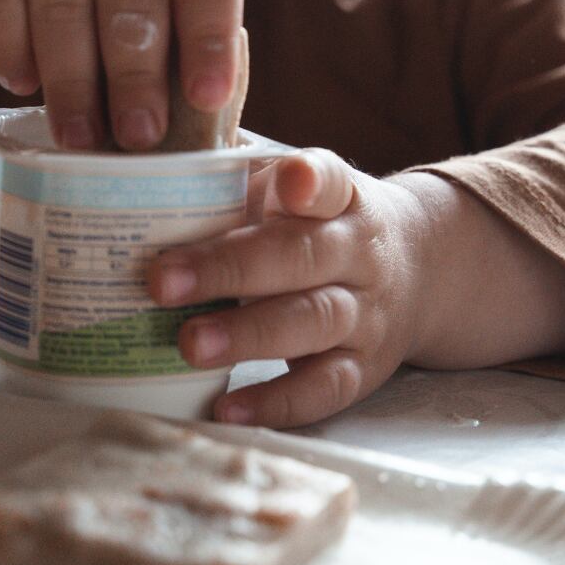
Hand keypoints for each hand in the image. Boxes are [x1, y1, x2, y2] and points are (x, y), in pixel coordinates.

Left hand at [146, 149, 564, 428]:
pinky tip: (226, 409)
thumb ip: (233, 173)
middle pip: (303, 257)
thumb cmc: (316, 223)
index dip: (308, 181)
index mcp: (341, 197)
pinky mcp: (363, 370)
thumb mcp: (291, 187)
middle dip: (230, 269)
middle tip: (162, 282)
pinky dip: (276, 403)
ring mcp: (366, 314)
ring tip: (188, 344)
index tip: (286, 182)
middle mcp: (359, 253)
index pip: (329, 180)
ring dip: (247, 336)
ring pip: (313, 322)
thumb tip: (148, 155)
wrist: (416, 269)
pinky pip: (323, 389)